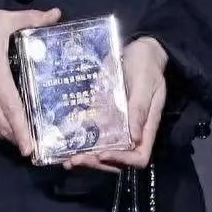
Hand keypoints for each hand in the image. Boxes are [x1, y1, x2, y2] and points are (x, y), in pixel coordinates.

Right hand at [0, 6, 61, 155]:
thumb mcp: (0, 19)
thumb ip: (30, 18)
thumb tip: (56, 14)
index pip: (10, 105)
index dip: (21, 128)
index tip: (30, 146)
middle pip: (1, 122)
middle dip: (17, 138)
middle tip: (33, 146)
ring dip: (5, 136)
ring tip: (20, 142)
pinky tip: (0, 132)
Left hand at [62, 36, 167, 173]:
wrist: (138, 49)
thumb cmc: (146, 66)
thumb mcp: (145, 83)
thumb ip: (139, 109)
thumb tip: (135, 138)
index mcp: (146, 127)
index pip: (139, 156)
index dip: (122, 160)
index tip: (102, 154)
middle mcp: (131, 131)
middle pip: (117, 159)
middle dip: (96, 163)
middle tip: (75, 160)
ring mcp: (116, 124)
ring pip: (103, 150)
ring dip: (86, 157)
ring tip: (67, 159)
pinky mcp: (104, 114)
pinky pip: (93, 132)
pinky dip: (80, 140)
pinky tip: (65, 142)